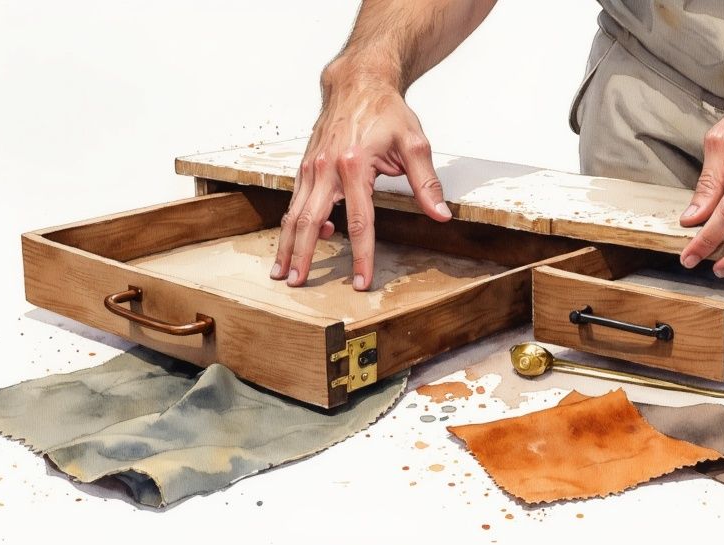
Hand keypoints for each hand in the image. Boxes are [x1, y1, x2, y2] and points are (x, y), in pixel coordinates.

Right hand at [270, 63, 450, 290]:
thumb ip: (426, 183)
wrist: (358, 82)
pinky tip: (298, 242)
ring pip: (294, 213)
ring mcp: (311, 167)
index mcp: (355, 165)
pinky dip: (294, 224)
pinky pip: (295, 201)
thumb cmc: (386, 111)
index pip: (359, 221)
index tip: (362, 282)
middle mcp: (326, 168)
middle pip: (311, 221)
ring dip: (287, 244)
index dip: (362, 256)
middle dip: (304, 256)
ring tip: (282, 272)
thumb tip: (441, 215)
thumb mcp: (415, 143)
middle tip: (298, 284)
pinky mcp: (305, 166)